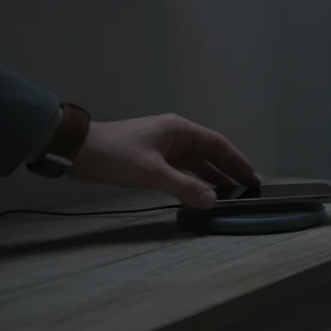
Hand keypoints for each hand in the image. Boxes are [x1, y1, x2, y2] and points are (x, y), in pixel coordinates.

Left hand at [67, 114, 260, 208]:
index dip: (237, 161)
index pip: (217, 144)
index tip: (253, 177)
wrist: (77, 152)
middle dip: (228, 171)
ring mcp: (163, 148)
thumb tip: (213, 201)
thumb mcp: (152, 172)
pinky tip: (201, 195)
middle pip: (209, 153)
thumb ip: (184, 187)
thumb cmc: (116, 155)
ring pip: (195, 164)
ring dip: (211, 178)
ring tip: (230, 195)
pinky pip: (181, 171)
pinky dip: (193, 182)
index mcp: (179, 130)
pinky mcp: (152, 160)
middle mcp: (175, 136)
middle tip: (248, 189)